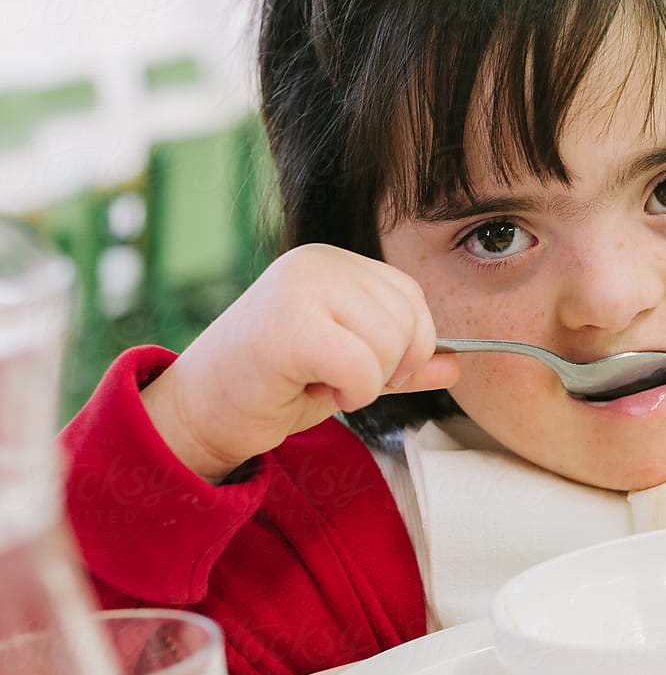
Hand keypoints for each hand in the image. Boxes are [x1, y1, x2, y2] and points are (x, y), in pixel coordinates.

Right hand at [140, 244, 458, 481]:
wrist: (201, 412)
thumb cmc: (269, 386)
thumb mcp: (347, 369)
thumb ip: (399, 362)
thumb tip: (455, 362)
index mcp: (332, 262)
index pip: (411, 296)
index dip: (406, 345)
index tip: (363, 371)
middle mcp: (318, 262)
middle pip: (409, 319)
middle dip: (387, 368)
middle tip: (338, 381)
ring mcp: (301, 288)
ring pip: (390, 344)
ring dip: (365, 384)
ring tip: (320, 382)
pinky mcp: (290, 327)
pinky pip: (363, 368)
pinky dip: (351, 394)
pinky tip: (313, 391)